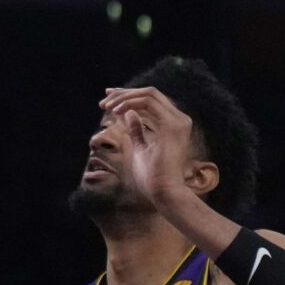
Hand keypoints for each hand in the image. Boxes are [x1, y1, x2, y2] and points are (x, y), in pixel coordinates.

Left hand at [100, 85, 198, 211]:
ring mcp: (178, 122)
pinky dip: (130, 103)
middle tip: (104, 101)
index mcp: (174, 125)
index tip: (108, 96)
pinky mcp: (172, 126)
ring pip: (149, 94)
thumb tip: (128, 113)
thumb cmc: (152, 176)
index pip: (152, 100)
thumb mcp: (140, 148)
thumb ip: (137, 130)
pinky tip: (115, 111)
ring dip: (124, 97)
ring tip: (106, 107)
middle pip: (150, 93)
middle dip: (124, 94)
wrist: (163, 191)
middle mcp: (180, 120)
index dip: (129, 95)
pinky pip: (148, 103)